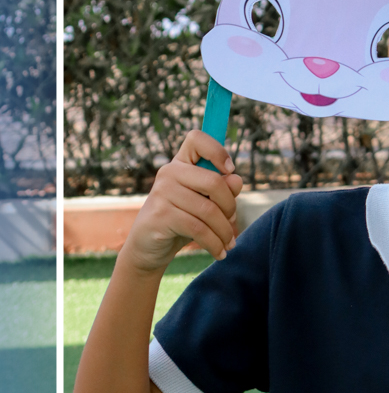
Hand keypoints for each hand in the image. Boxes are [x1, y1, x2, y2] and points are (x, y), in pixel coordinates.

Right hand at [122, 130, 242, 272]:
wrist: (149, 248)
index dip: (217, 150)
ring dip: (224, 232)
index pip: (197, 139)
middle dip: (230, 206)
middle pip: (214, 181)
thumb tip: (236, 179)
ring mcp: (162, 192)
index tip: (229, 170)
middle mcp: (169, 172)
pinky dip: (214, 244)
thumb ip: (222, 191)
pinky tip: (219, 253)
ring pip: (209, 210)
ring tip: (228, 244)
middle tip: (232, 224)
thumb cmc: (181, 222)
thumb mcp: (205, 205)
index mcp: (181, 164)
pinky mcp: (160, 215)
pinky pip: (198, 228)